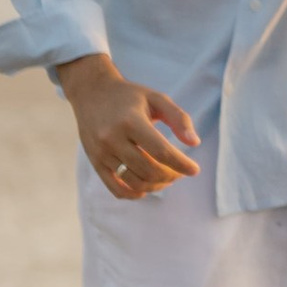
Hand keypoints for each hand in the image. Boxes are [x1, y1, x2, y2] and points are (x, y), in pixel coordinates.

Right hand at [57, 54, 199, 201]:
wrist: (92, 92)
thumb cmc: (129, 96)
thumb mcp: (156, 98)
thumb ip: (179, 118)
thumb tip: (195, 143)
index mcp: (131, 121)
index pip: (160, 151)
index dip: (181, 164)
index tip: (194, 169)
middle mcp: (113, 139)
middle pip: (149, 170)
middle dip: (170, 176)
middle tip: (179, 172)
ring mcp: (102, 153)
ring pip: (134, 183)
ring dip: (156, 186)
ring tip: (166, 178)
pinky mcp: (95, 163)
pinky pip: (116, 189)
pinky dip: (135, 194)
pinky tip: (146, 188)